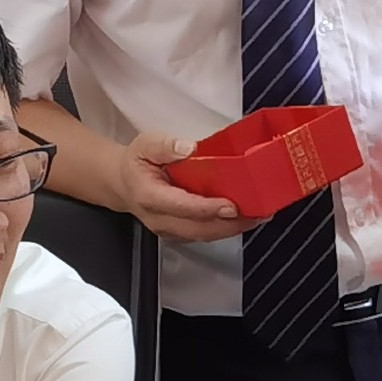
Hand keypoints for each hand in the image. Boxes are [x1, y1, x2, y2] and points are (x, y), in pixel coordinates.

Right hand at [116, 132, 257, 244]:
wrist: (122, 183)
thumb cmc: (137, 162)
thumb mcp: (145, 144)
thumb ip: (165, 146)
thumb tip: (190, 148)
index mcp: (149, 197)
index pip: (182, 207)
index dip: (208, 208)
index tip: (232, 205)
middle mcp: (160, 220)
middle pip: (199, 228)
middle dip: (231, 224)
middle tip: (259, 213)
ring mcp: (170, 231)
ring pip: (204, 235)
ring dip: (233, 229)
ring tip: (259, 216)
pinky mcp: (179, 234)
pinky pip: (204, 235)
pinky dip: (226, 229)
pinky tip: (244, 218)